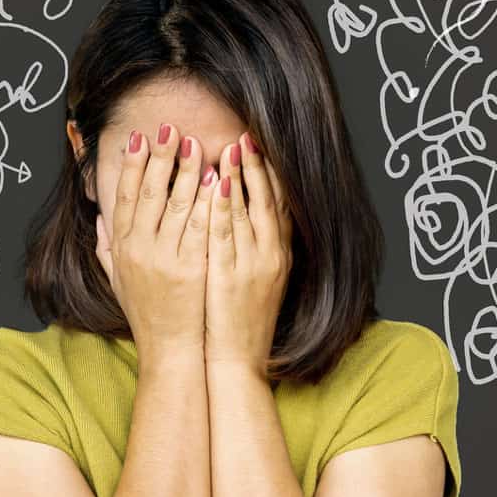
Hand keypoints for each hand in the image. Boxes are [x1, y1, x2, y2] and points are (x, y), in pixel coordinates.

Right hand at [95, 122, 215, 356]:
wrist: (170, 350)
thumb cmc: (146, 314)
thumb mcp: (117, 279)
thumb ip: (107, 247)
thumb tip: (101, 219)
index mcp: (122, 247)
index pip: (124, 196)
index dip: (131, 164)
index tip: (139, 138)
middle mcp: (139, 249)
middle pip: (148, 192)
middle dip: (159, 155)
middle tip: (169, 127)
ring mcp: (165, 258)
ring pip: (174, 203)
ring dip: (185, 169)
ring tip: (194, 143)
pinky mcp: (191, 268)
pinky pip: (199, 225)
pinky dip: (206, 199)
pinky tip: (215, 178)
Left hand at [204, 131, 291, 372]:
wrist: (239, 361)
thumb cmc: (243, 322)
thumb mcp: (258, 281)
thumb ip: (254, 248)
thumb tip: (245, 217)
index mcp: (278, 255)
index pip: (277, 205)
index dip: (270, 174)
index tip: (258, 147)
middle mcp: (272, 256)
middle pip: (268, 201)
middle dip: (259, 167)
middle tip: (248, 136)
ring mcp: (254, 265)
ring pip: (249, 212)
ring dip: (241, 178)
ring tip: (231, 148)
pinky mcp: (232, 276)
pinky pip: (227, 235)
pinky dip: (224, 208)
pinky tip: (218, 185)